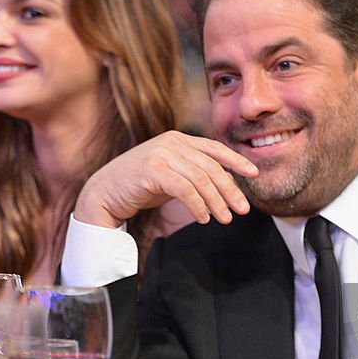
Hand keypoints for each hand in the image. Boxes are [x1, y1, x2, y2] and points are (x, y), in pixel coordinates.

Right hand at [75, 131, 257, 227]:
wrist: (103, 193)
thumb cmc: (139, 186)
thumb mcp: (172, 176)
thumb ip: (194, 174)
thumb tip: (226, 185)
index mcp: (178, 140)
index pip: (215, 148)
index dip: (236, 160)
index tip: (254, 173)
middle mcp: (172, 142)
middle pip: (212, 166)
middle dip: (230, 190)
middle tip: (242, 210)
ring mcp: (161, 153)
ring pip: (201, 179)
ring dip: (216, 202)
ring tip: (225, 219)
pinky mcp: (153, 169)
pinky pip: (185, 189)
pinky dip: (197, 205)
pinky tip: (203, 218)